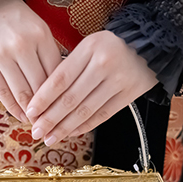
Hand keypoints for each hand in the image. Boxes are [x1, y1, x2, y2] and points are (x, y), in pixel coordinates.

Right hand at [0, 0, 61, 122]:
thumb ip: (49, 56)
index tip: (65, 111)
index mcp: (41, 36)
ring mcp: (2, 55)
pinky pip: (2, 92)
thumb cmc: (16, 20)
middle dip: (48, 110)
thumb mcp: (39, 30)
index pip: (56, 75)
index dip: (62, 97)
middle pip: (40, 87)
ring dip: (31, 113)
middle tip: (53, 123)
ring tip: (37, 123)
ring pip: (21, 93)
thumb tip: (59, 91)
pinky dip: (13, 108)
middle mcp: (22, 46)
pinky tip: (20, 116)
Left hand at [26, 31, 157, 144]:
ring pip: (86, 110)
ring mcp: (118, 80)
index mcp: (89, 48)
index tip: (30, 112)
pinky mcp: (130, 94)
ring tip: (51, 138)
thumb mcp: (89, 46)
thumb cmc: (112, 45)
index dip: (43, 98)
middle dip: (50, 118)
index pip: (61, 78)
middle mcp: (104, 64)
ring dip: (65, 127)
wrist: (152, 43)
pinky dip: (85, 126)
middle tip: (36, 131)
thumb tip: (44, 98)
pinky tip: (71, 133)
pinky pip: (103, 115)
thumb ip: (69, 67)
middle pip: (71, 98)